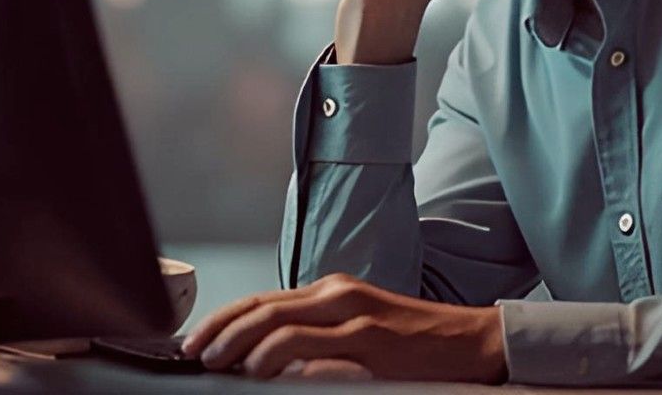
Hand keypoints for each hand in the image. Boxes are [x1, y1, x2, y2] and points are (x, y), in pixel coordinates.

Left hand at [180, 271, 507, 382]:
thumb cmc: (411, 339)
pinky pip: (313, 347)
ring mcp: (354, 315)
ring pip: (282, 322)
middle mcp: (338, 295)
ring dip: (241, 344)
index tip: (197, 339)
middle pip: (265, 307)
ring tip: (218, 364)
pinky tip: (262, 371)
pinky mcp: (370, 339)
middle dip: (222, 329)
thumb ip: (316, 336)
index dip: (225, 317)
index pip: (264, 300)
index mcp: (331, 291)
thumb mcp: (357, 327)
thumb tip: (266, 357)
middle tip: (195, 354)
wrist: (467, 339)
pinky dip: (280, 358)